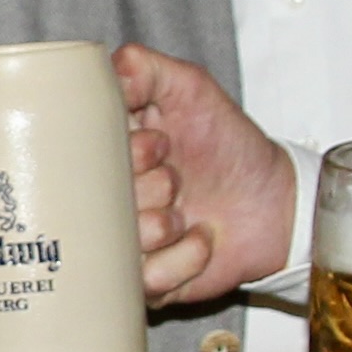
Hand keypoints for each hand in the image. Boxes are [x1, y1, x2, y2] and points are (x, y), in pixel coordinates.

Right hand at [119, 44, 295, 307]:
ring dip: (164, 225)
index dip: (122, 152)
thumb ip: (144, 68)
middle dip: (147, 187)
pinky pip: (147, 279)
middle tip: (175, 177)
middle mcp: (108, 200)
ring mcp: (124, 243)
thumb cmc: (228, 143)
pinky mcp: (146, 283)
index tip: (157, 142)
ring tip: (187, 212)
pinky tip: (201, 239)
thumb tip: (107, 71)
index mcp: (106, 154)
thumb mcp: (190, 89)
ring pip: (120, 243)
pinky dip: (184, 257)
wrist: (273, 202)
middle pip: (95, 203)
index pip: (78, 155)